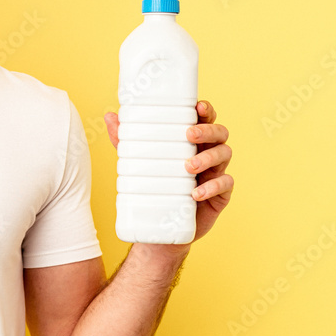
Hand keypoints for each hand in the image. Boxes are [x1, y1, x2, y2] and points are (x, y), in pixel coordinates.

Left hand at [103, 100, 233, 246]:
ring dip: (207, 158)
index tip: (198, 106)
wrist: (163, 228)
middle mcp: (208, 152)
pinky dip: (213, 186)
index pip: (205, 119)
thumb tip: (109, 116)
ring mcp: (216, 172)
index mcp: (193, 141)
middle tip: (189, 135)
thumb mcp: (138, 161)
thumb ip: (125, 140)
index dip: (206, 110)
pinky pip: (226, 184)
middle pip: (220, 132)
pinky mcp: (221, 194)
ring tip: (188, 166)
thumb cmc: (156, 187)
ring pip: (224, 155)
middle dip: (207, 130)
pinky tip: (196, 192)